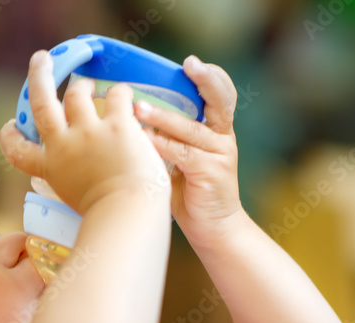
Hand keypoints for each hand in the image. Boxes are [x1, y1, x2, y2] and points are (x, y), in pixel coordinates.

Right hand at [0, 50, 169, 216]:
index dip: (9, 135)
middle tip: (41, 60)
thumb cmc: (106, 220)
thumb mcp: (75, 204)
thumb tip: (83, 184)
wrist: (127, 213)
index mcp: (50, 169)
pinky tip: (125, 97)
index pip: (16, 149)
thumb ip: (74, 186)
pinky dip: (120, 93)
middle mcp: (63, 146)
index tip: (10, 125)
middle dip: (39, 76)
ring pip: (77, 92)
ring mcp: (89, 132)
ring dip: (82, 86)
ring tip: (89, 86)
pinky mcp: (117, 125)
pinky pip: (116, 95)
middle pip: (41, 102)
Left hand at [134, 55, 244, 244]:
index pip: (220, 94)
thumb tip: (132, 117)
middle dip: (205, 80)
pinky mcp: (210, 172)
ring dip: (164, 117)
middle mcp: (222, 137)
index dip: (209, 76)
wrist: (214, 228)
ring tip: (139, 108)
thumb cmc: (190, 192)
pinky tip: (142, 140)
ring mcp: (219, 154)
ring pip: (191, 129)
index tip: (191, 63)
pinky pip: (183, 153)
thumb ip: (168, 137)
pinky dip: (161, 145)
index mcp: (216, 129)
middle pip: (219, 100)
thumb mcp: (181, 158)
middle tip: (187, 65)